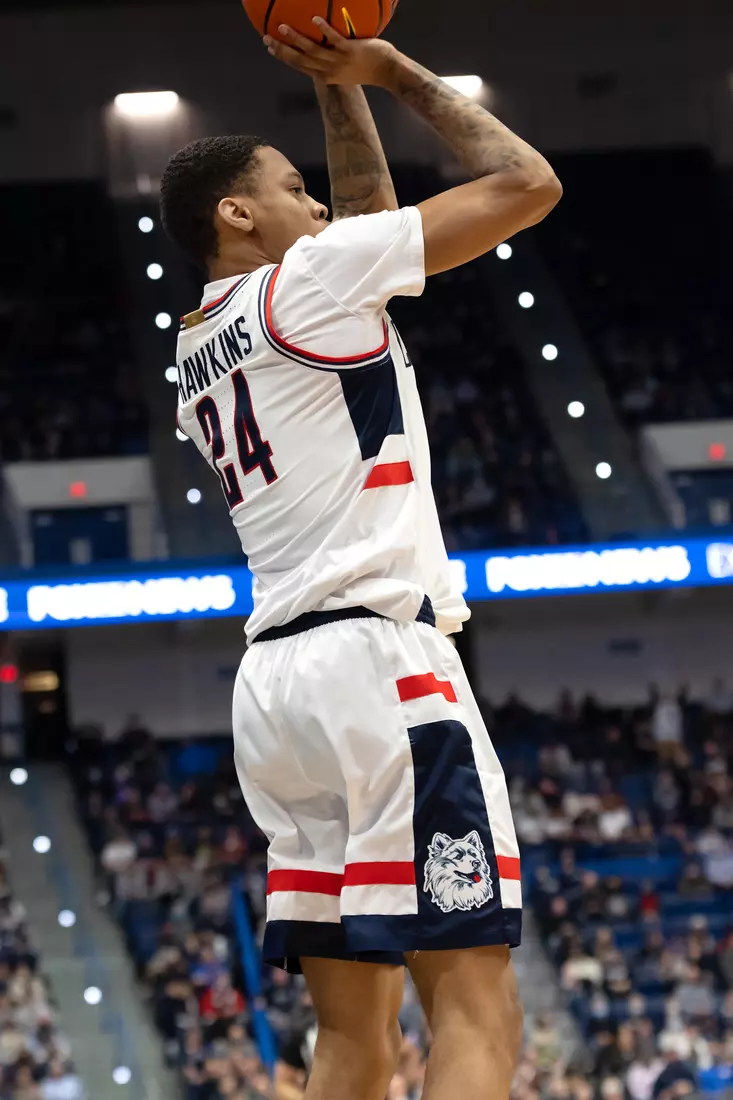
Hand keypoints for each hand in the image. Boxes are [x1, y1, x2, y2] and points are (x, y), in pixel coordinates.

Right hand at [264, 18, 395, 86]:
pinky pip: (335, 39)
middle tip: (267, 39)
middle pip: (301, 60)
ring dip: (297, 38)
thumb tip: (319, 51)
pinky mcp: (350, 50)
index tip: (270, 48)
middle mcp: (329, 70)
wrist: (386, 72)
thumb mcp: (344, 72)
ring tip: (283, 27)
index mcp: (326, 76)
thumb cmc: (367, 69)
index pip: (300, 66)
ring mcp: (339, 61)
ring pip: (313, 50)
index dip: (284, 57)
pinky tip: (315, 18)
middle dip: (282, 50)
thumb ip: (330, 63)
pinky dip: (324, 29)